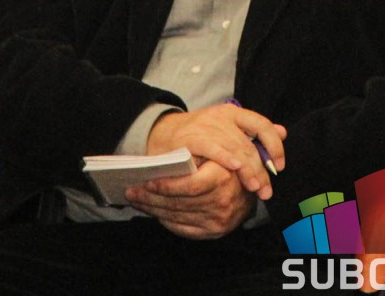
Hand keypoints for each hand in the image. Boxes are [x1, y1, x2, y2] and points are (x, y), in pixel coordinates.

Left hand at [126, 160, 256, 238]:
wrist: (252, 186)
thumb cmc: (228, 164)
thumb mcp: (216, 152)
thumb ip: (194, 157)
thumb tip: (164, 162)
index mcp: (223, 178)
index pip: (190, 186)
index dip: (167, 186)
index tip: (147, 182)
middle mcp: (222, 203)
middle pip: (179, 203)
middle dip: (152, 198)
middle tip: (132, 191)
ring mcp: (219, 220)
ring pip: (178, 217)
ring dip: (154, 209)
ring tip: (138, 200)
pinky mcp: (215, 232)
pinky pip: (184, 229)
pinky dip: (167, 221)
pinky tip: (154, 212)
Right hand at [146, 104, 285, 198]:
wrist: (162, 134)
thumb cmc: (198, 136)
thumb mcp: (227, 130)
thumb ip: (253, 132)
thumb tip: (283, 132)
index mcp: (233, 113)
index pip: (261, 124)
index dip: (273, 145)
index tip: (279, 166)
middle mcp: (221, 116)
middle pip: (249, 143)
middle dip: (260, 169)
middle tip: (267, 190)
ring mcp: (206, 125)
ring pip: (234, 147)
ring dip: (247, 170)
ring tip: (255, 188)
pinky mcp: (190, 137)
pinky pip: (212, 147)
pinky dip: (225, 157)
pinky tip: (234, 169)